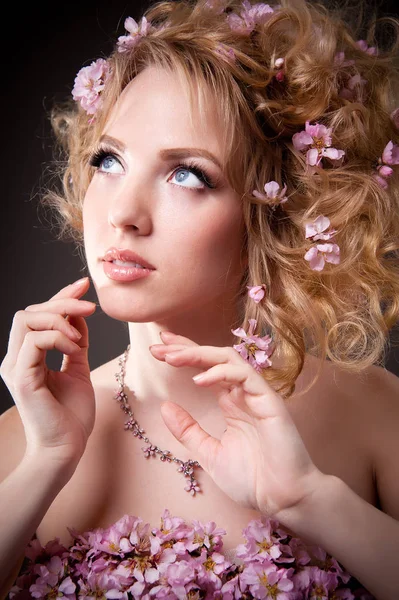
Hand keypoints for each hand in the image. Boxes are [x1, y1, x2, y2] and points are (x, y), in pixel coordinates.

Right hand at [0, 277, 96, 466]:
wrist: (67, 449)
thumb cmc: (72, 415)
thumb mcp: (78, 369)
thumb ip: (75, 342)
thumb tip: (78, 315)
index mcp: (28, 357)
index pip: (38, 315)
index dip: (61, 296)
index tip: (85, 285)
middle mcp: (17, 359)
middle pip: (29, 311)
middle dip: (62, 301)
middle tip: (91, 306)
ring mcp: (16, 367)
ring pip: (26, 319)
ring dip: (59, 318)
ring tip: (80, 337)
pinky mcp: (22, 377)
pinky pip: (34, 341)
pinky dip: (57, 337)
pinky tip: (74, 347)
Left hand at [150, 332, 324, 519]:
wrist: (283, 500)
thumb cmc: (253, 479)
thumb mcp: (210, 453)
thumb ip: (188, 430)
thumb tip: (165, 407)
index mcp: (231, 403)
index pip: (206, 369)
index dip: (184, 356)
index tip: (158, 351)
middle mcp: (243, 393)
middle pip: (214, 357)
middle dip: (186, 348)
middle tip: (159, 345)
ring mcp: (256, 394)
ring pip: (228, 359)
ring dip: (199, 354)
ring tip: (172, 357)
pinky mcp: (269, 400)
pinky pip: (245, 375)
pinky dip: (221, 372)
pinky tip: (199, 380)